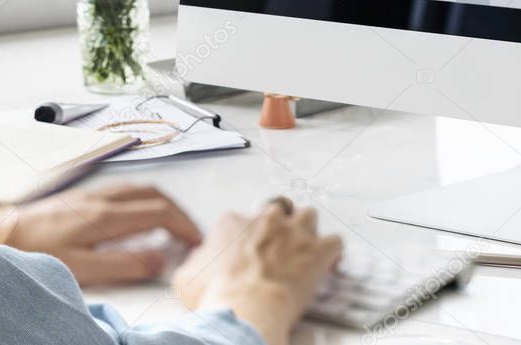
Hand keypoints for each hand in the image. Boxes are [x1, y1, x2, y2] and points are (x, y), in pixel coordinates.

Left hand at [0, 184, 201, 285]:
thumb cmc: (33, 253)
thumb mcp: (80, 268)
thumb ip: (124, 263)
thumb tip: (161, 259)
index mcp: (107, 215)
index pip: (161, 212)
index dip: (184, 226)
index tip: (196, 241)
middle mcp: (104, 198)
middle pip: (156, 195)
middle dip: (180, 213)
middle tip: (190, 233)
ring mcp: (93, 194)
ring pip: (141, 189)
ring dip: (163, 204)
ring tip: (172, 224)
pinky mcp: (81, 197)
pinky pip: (125, 190)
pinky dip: (144, 200)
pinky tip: (139, 215)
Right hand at [172, 200, 341, 344]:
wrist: (245, 309)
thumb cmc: (215, 295)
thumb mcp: (186, 277)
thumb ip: (196, 260)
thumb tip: (199, 260)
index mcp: (234, 222)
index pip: (240, 221)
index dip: (244, 239)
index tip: (244, 256)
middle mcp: (266, 219)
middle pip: (277, 210)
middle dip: (278, 226)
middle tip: (275, 250)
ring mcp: (295, 231)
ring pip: (308, 216)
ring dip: (307, 231)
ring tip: (303, 251)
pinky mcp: (318, 250)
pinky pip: (334, 242)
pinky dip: (331, 253)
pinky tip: (326, 265)